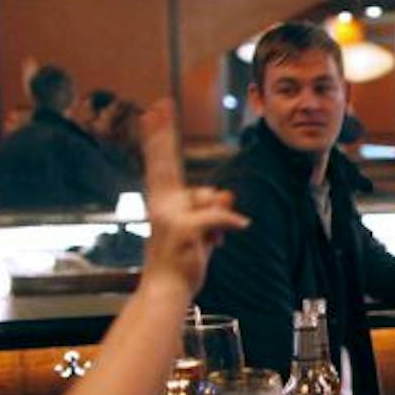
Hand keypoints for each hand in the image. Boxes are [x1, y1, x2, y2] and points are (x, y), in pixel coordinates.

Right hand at [139, 99, 247, 293]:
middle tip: (160, 104)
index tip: (154, 111)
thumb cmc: (181, 260)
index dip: (158, 137)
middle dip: (162, 134)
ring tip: (207, 243)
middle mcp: (161, 204)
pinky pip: (220, 216)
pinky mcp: (184, 228)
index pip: (160, 162)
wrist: (166, 289)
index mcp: (162, 201)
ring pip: (211, 198)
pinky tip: (240, 229)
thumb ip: (210, 208)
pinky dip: (232, 225)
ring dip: (219, 221)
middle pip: (166, 162)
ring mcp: (170, 215)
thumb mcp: (200, 230)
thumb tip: (226, 195)